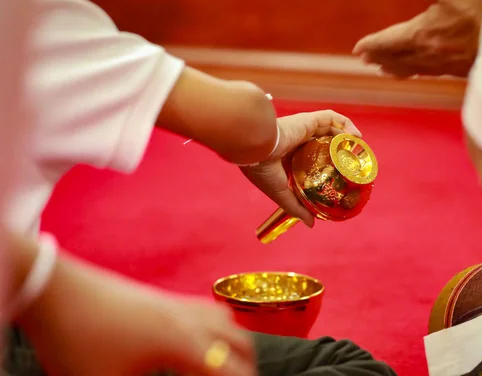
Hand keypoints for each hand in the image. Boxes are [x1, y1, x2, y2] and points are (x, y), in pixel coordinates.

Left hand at [16, 245, 254, 375]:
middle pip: (238, 342)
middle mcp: (187, 320)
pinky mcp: (163, 298)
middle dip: (248, 367)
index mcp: (181, 344)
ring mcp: (176, 304)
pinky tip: (205, 336)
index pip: (230, 371)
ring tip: (231, 365)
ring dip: (236, 344)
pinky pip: (208, 308)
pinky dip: (221, 324)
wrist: (56, 291)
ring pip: (226, 321)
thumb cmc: (77, 339)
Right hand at [240, 110, 360, 226]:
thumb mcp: (281, 194)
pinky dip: (345, 123)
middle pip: (324, 141)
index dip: (328, 163)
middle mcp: (297, 140)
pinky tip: (355, 135)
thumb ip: (296, 207)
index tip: (342, 175)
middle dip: (341, 149)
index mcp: (289, 155)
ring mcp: (303, 129)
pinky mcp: (308, 120)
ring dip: (346, 136)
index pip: (313, 157)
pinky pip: (330, 117)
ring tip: (359, 147)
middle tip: (355, 161)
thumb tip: (311, 224)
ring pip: (330, 128)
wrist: (255, 149)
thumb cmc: (262, 171)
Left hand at [353, 0, 481, 77]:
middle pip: (394, 57)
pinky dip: (411, 71)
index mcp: (420, 33)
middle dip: (378, 57)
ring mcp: (441, 65)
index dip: (372, 44)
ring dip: (392, 66)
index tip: (358, 48)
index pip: (388, 41)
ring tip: (382, 67)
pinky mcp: (456, 69)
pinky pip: (426, 72)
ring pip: (409, 67)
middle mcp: (426, 53)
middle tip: (365, 59)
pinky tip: (414, 70)